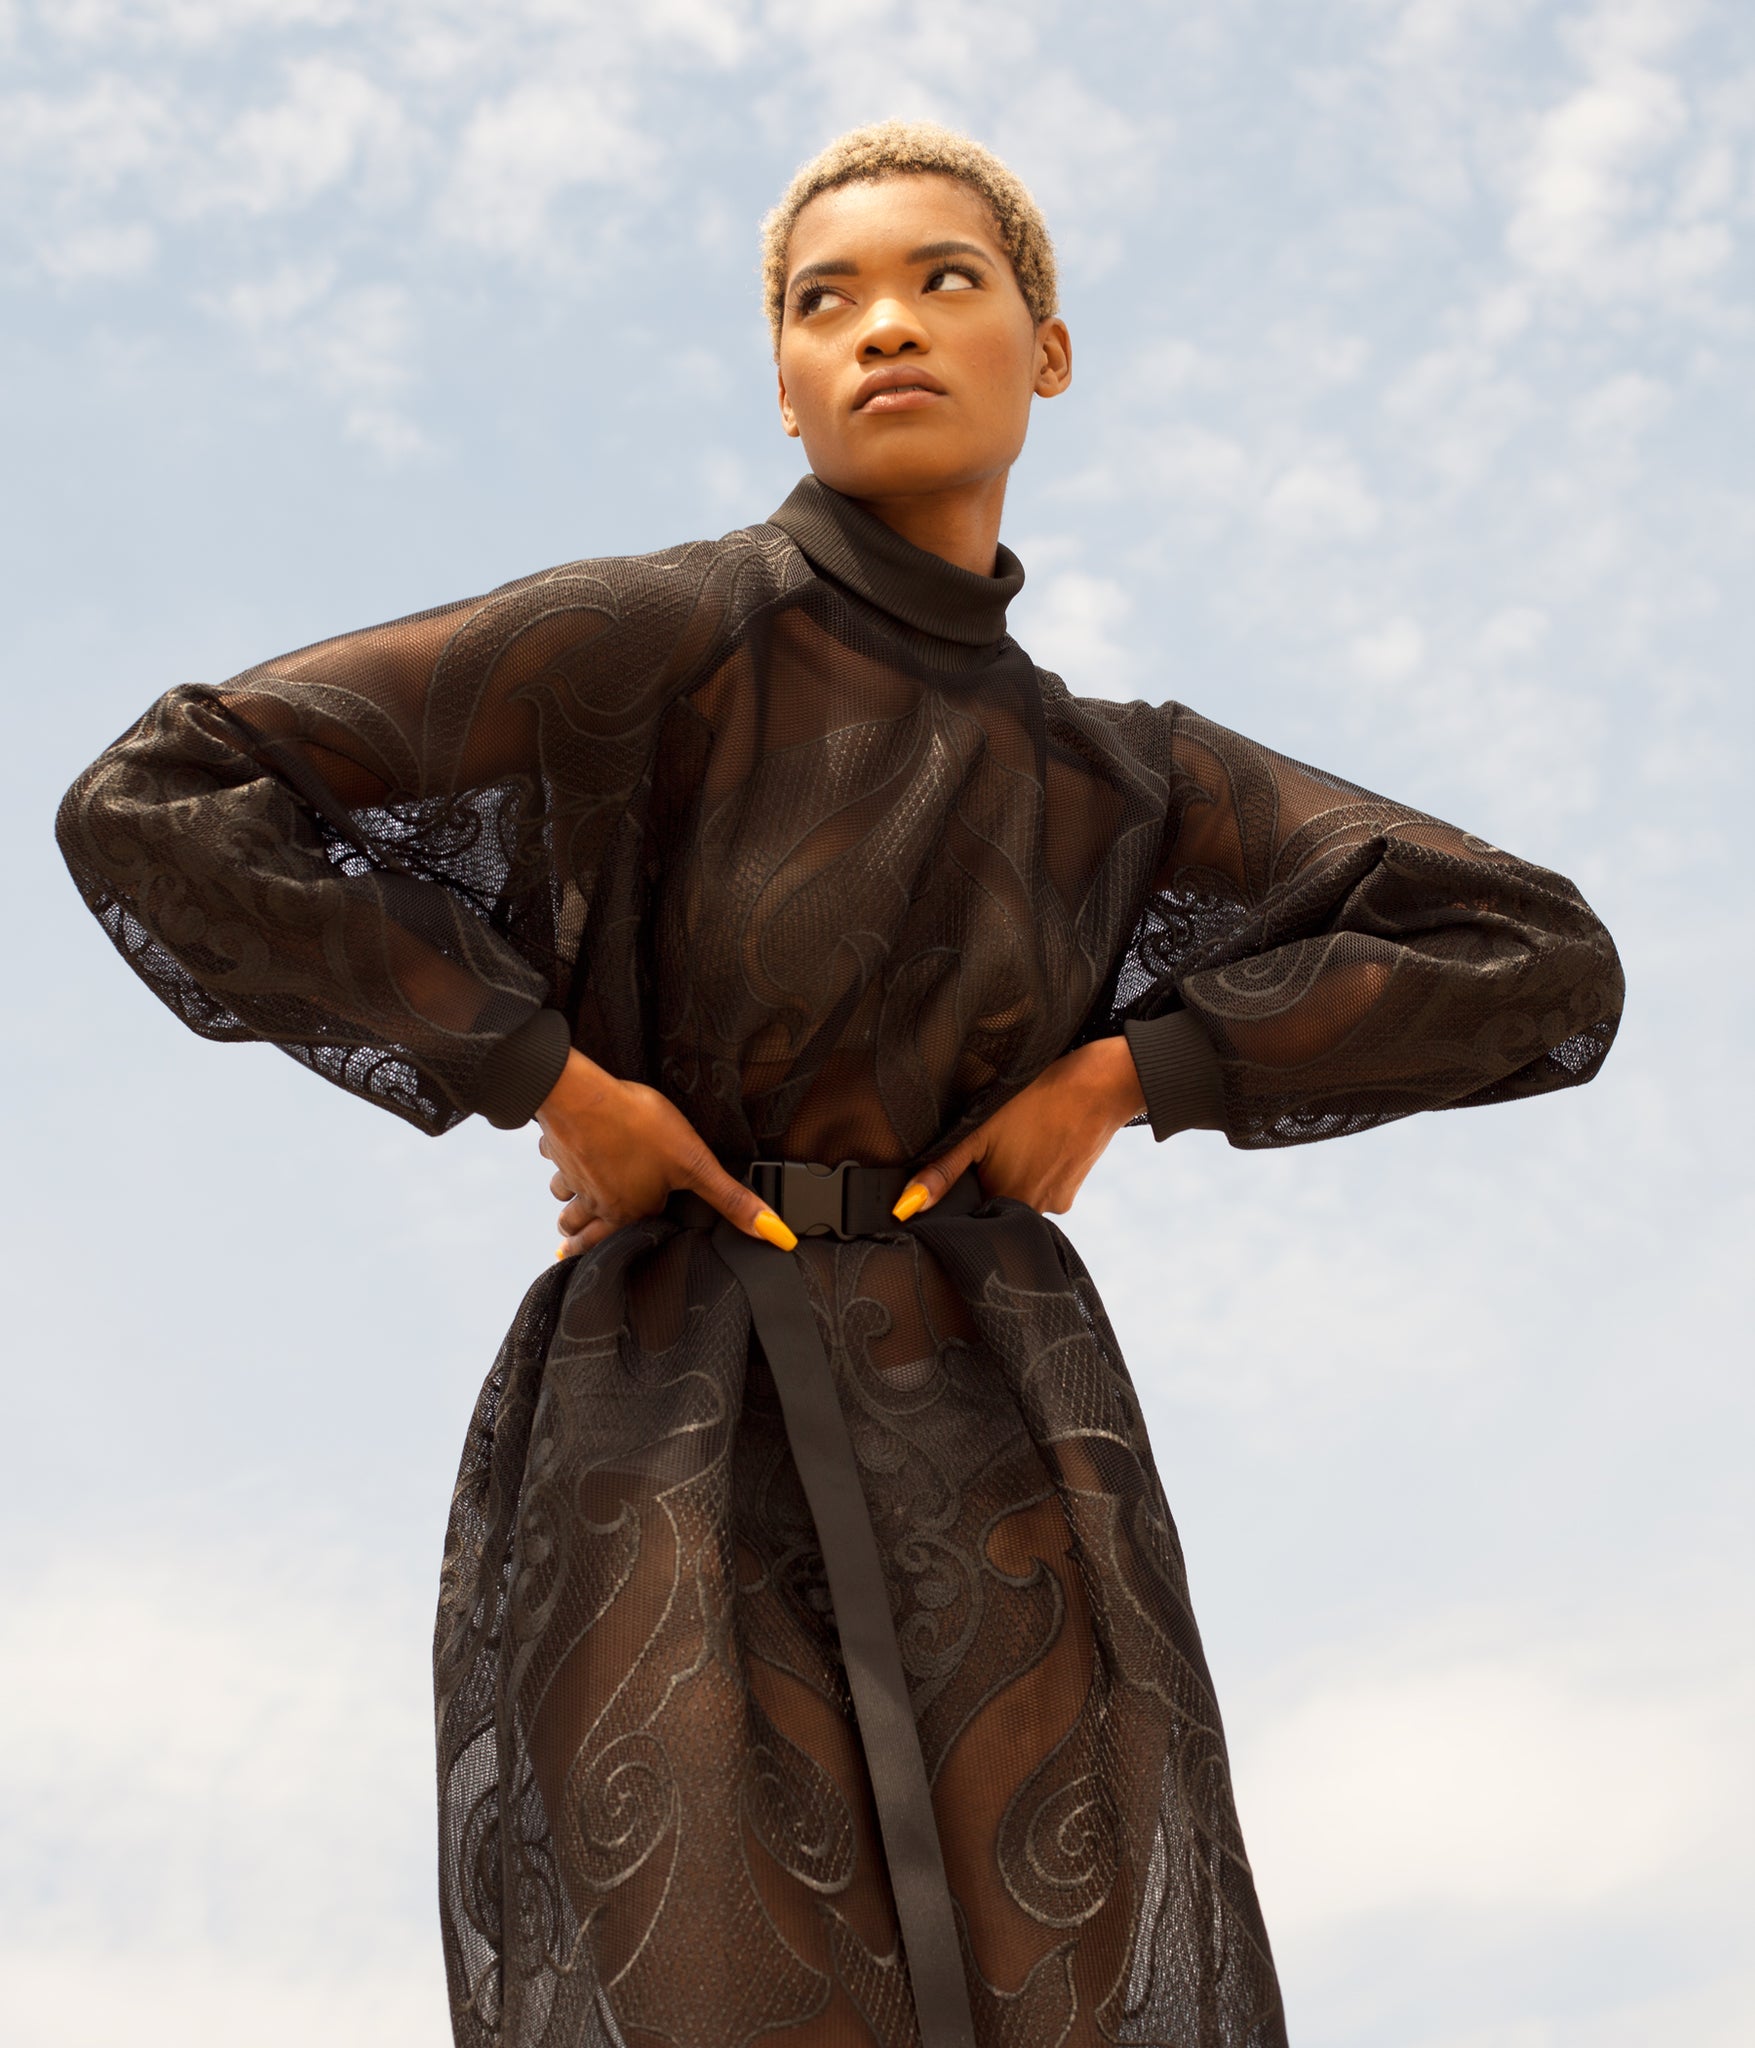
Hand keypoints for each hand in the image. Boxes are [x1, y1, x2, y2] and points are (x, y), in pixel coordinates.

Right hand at [537, 1050, 796, 1258]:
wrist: (582, 1095)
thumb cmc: (636, 1127)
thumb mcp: (695, 1164)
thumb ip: (731, 1200)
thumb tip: (774, 1235)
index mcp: (628, 1211)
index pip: (616, 1242)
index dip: (611, 1248)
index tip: (597, 1259)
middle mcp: (596, 1200)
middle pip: (579, 1228)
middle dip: (577, 1237)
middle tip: (570, 1246)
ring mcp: (571, 1172)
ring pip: (562, 1195)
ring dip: (565, 1202)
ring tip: (567, 1211)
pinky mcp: (556, 1144)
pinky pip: (551, 1158)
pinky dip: (554, 1160)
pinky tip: (557, 1154)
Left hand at [893, 1036, 1145, 1220]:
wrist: (1100, 1086)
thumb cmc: (1037, 1100)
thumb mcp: (980, 1129)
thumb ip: (943, 1169)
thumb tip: (907, 1206)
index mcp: (1003, 1200)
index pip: (968, 1207)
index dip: (963, 1185)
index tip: (972, 1157)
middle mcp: (1031, 1212)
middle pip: (994, 1201)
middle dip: (989, 1177)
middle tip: (999, 1141)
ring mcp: (1056, 1204)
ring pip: (1019, 1193)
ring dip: (1015, 1171)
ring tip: (1023, 1137)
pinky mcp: (1072, 1191)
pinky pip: (1044, 1186)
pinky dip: (1039, 1167)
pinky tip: (1042, 1140)